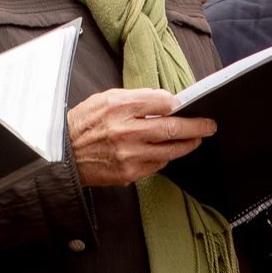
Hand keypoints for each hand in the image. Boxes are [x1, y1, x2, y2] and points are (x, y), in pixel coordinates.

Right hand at [67, 88, 213, 187]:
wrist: (62, 155)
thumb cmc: (83, 124)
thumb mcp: (104, 99)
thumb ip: (135, 99)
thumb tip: (165, 102)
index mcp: (118, 106)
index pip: (162, 101)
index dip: (178, 103)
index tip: (186, 105)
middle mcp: (125, 130)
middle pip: (172, 127)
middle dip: (196, 126)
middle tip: (209, 125)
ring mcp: (128, 154)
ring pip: (170, 150)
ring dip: (187, 144)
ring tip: (195, 139)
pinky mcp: (128, 173)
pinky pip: (157, 165)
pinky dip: (165, 157)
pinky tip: (167, 151)